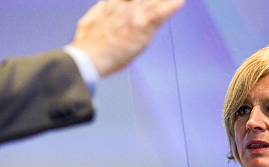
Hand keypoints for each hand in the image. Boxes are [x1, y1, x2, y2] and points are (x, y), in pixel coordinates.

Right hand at [70, 0, 184, 76]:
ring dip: (163, 0)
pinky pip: (161, 13)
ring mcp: (135, 14)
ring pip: (155, 1)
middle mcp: (126, 5)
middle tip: (158, 1)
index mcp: (113, 3)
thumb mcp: (90, 20)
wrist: (88, 58)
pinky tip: (180, 2)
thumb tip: (104, 3)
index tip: (140, 0)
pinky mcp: (142, 26)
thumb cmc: (88, 46)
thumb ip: (102, 10)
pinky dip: (171, 6)